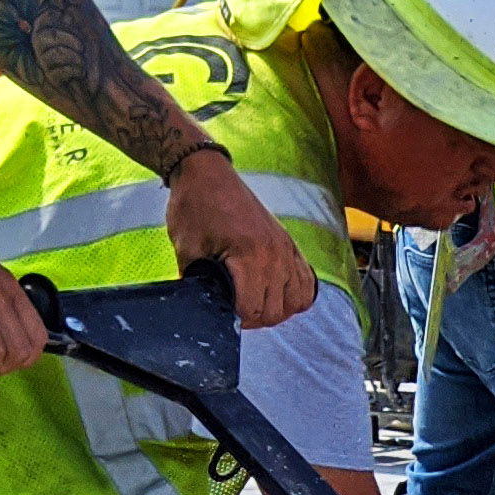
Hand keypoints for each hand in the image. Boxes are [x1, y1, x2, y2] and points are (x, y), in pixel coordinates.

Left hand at [166, 146, 316, 327]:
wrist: (207, 174)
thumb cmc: (194, 207)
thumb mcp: (186, 251)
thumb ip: (200, 285)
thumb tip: (208, 310)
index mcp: (248, 255)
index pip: (253, 309)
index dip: (237, 319)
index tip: (224, 313)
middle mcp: (275, 254)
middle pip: (276, 311)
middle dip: (255, 318)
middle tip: (236, 311)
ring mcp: (286, 248)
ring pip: (296, 301)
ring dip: (277, 309)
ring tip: (256, 304)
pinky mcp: (290, 244)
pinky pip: (307, 282)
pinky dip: (295, 295)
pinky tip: (276, 293)